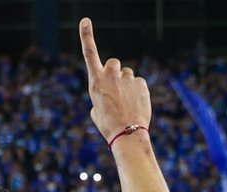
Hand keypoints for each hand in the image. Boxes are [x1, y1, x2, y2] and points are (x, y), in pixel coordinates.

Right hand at [80, 18, 150, 141]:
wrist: (126, 134)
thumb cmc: (107, 125)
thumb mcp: (96, 111)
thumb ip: (101, 95)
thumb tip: (110, 93)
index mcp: (95, 81)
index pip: (90, 53)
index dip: (87, 36)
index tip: (85, 21)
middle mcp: (111, 75)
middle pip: (113, 63)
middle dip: (114, 72)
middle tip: (115, 89)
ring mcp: (127, 78)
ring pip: (126, 74)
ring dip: (126, 84)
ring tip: (125, 103)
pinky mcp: (141, 83)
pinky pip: (138, 82)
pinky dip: (136, 91)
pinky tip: (134, 105)